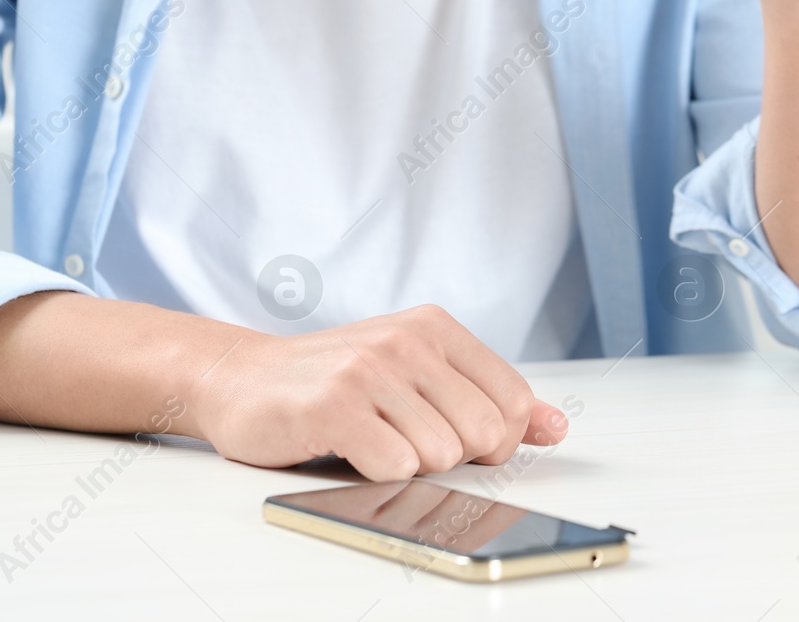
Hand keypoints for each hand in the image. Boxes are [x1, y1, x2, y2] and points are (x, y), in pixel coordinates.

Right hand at [188, 304, 568, 480]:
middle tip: (405, 439)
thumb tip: (555, 427)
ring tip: (372, 437)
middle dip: (452, 456)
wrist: (243, 379)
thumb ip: (487, 398)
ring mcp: (369, 369)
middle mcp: (407, 340)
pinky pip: (394, 465)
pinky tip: (350, 447)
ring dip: (407, 464)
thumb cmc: (333, 381)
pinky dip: (376, 472)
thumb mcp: (418, 374)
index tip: (460, 440)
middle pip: (483, 433)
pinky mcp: (334, 405)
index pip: (512, 400)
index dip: (496, 440)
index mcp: (435, 327)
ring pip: (440, 454)